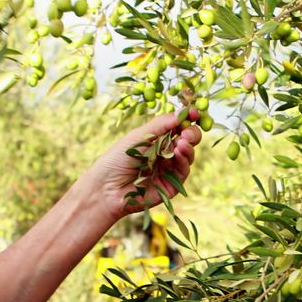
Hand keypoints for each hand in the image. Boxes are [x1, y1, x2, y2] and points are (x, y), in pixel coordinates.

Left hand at [84, 112, 201, 219]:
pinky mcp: (171, 185)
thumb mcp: (138, 136)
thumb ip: (160, 125)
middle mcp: (164, 153)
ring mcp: (168, 169)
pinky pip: (183, 171)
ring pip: (187, 155)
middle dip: (191, 133)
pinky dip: (184, 160)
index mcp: (156, 139)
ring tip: (183, 141)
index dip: (186, 120)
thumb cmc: (117, 159)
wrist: (107, 188)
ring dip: (188, 147)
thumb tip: (181, 112)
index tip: (194, 113)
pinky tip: (179, 152)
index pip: (177, 127)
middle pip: (187, 140)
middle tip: (187, 132)